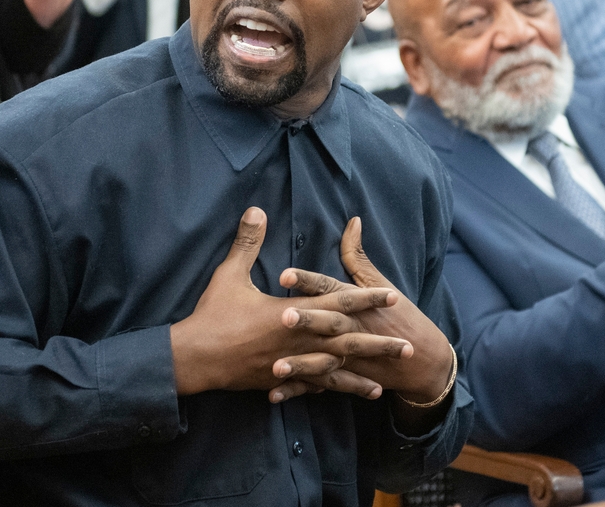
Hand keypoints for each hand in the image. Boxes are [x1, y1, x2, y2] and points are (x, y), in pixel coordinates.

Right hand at [169, 208, 411, 398]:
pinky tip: (346, 393)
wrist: (195, 358)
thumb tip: (257, 210)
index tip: (392, 296)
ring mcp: (292, 364)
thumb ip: (248, 242)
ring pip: (336, 370)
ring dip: (362, 374)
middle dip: (379, 343)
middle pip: (348, 342)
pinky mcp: (281, 379)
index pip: (339, 303)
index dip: (367, 298)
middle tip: (409, 347)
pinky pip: (314, 386)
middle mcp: (300, 342)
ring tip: (386, 381)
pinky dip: (333, 389)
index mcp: (293, 313)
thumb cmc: (214, 315)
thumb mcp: (230, 274)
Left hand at [270, 217, 452, 406]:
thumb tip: (352, 221)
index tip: (284, 275)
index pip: (328, 287)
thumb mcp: (379, 283)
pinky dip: (297, 391)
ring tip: (275, 367)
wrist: (422, 359)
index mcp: (355, 302)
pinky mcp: (344, 377)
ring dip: (300, 364)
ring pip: (322, 360)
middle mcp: (351, 328)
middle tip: (283, 316)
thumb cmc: (397, 314)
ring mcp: (349, 356)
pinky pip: (318, 386)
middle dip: (306, 319)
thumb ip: (357, 255)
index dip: (307, 280)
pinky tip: (273, 395)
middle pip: (327, 322)